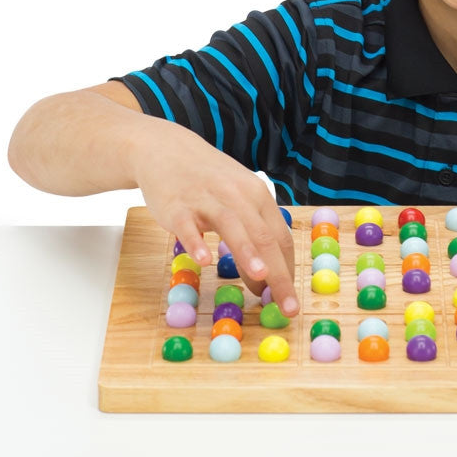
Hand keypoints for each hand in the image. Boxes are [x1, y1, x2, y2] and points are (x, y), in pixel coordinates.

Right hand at [131, 118, 297, 315]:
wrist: (167, 149)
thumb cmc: (209, 180)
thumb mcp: (240, 195)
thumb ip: (253, 229)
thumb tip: (269, 273)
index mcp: (257, 195)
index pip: (280, 237)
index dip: (287, 269)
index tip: (289, 298)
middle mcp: (238, 195)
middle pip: (263, 236)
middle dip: (278, 274)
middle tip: (286, 308)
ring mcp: (207, 199)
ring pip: (232, 226)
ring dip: (247, 253)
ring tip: (260, 279)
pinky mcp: (177, 205)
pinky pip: (188, 226)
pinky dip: (196, 242)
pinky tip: (204, 260)